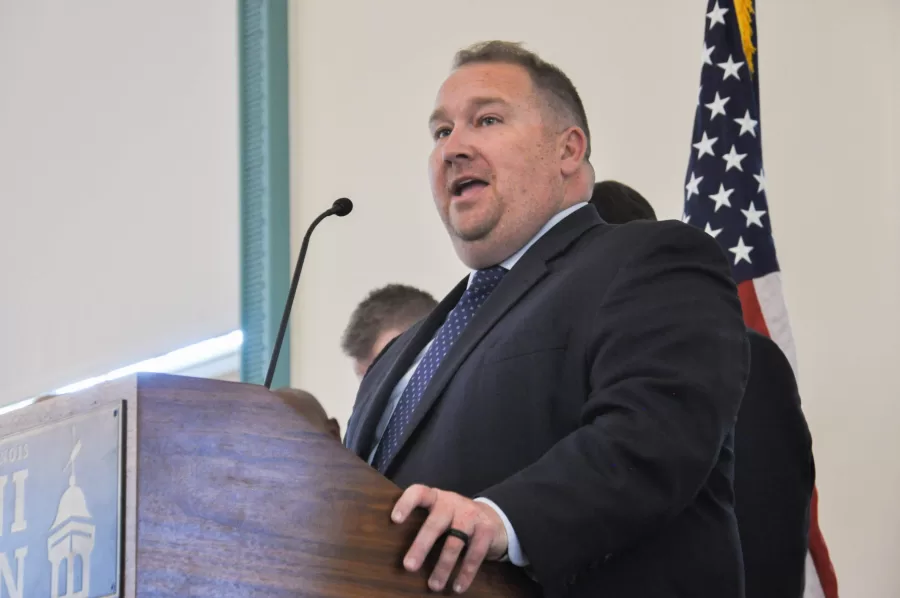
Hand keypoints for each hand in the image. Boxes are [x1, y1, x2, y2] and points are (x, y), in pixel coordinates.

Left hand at [392, 484, 507, 592]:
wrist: (493, 518)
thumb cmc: (454, 520)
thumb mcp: (439, 515)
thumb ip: (423, 523)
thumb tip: (394, 552)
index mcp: (435, 498)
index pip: (419, 493)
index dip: (406, 503)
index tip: (394, 520)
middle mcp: (452, 503)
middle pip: (435, 523)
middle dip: (421, 546)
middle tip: (409, 567)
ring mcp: (471, 515)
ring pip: (454, 541)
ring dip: (443, 566)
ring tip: (434, 586)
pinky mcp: (486, 529)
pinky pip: (475, 553)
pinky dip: (466, 572)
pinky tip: (458, 587)